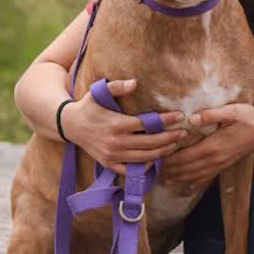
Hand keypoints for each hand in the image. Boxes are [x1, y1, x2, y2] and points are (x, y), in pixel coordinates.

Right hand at [60, 79, 187, 174]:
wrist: (69, 125)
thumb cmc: (88, 106)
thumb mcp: (99, 92)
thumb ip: (117, 86)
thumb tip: (134, 82)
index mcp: (117, 124)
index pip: (148, 124)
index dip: (166, 120)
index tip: (180, 116)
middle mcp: (116, 142)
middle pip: (150, 143)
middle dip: (170, 138)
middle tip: (184, 133)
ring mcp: (112, 155)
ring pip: (144, 158)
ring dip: (162, 152)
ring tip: (174, 145)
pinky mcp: (108, 163)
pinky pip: (129, 170)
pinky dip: (143, 168)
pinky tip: (154, 161)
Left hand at [161, 103, 253, 185]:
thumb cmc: (249, 118)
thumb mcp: (231, 111)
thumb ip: (210, 115)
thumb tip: (190, 119)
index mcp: (213, 146)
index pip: (185, 156)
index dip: (169, 160)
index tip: (155, 160)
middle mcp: (214, 159)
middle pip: (186, 169)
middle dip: (169, 171)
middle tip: (152, 172)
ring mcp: (219, 164)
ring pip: (194, 176)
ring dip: (178, 179)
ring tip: (163, 180)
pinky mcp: (224, 165)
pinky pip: (205, 177)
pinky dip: (193, 181)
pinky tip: (185, 184)